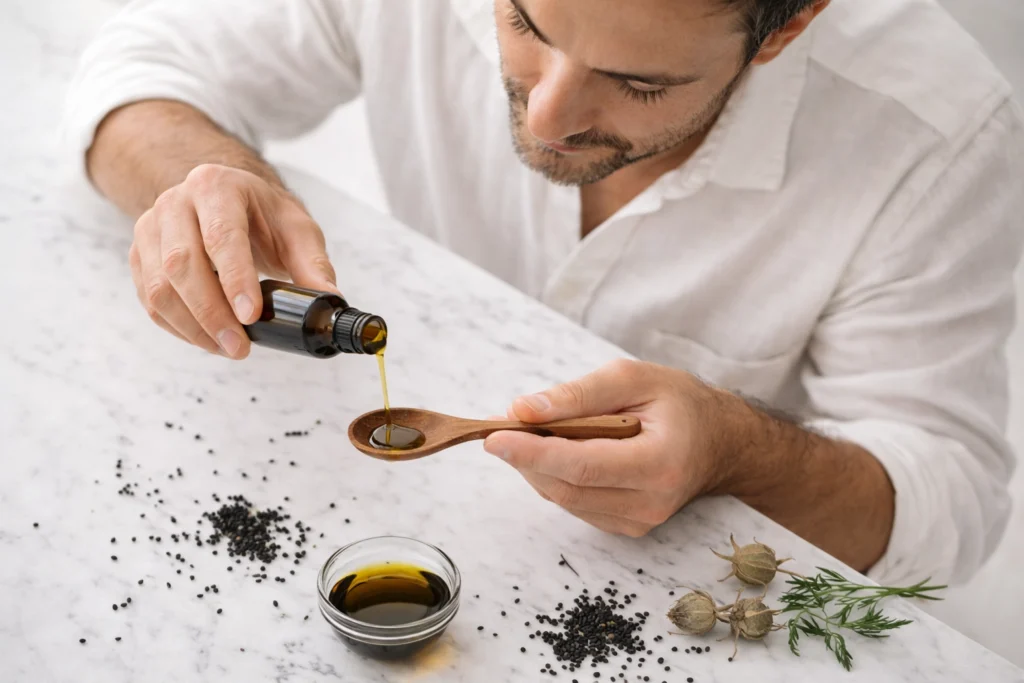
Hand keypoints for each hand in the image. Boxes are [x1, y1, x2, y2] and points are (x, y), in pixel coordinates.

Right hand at [128, 163, 338, 357]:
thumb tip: (330, 300)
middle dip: (212, 313)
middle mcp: (175, 202)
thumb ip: (312, 263)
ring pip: (159, 286)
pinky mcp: (140, 254)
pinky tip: (207, 339)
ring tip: (229, 348)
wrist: (225, 199)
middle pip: (182, 263)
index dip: (234, 278)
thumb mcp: (296, 229)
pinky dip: (178, 326)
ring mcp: (151, 227)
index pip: (220, 235)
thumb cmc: (262, 215)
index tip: (250, 316)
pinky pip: (149, 299)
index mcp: (216, 186)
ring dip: (193, 327)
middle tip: (240, 346)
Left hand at [483, 359, 733, 535]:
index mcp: (659, 462)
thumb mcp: (633, 378)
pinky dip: (557, 479)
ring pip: (565, 500)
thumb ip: (578, 394)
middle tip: (505, 427)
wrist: (721, 441)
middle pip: (566, 487)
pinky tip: (559, 454)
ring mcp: (640, 521)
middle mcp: (651, 501)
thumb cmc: (680, 403)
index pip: (581, 465)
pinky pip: (576, 505)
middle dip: (527, 459)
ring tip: (534, 435)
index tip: (494, 438)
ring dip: (538, 469)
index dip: (532, 453)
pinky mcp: (628, 528)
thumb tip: (523, 410)